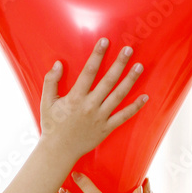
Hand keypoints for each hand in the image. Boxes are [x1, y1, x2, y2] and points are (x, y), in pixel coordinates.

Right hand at [40, 38, 146, 163]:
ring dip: (130, 80)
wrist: (59, 151)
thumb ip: (51, 81)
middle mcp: (90, 106)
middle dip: (119, 63)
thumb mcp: (46, 102)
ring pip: (119, 96)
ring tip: (139, 66)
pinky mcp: (107, 128)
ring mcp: (100, 117)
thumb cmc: (52, 125)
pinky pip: (124, 116)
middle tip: (129, 50)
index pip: (89, 71)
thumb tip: (58, 63)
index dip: (97, 55)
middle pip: (108, 81)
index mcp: (75, 98)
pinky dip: (135, 107)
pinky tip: (145, 96)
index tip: (105, 41)